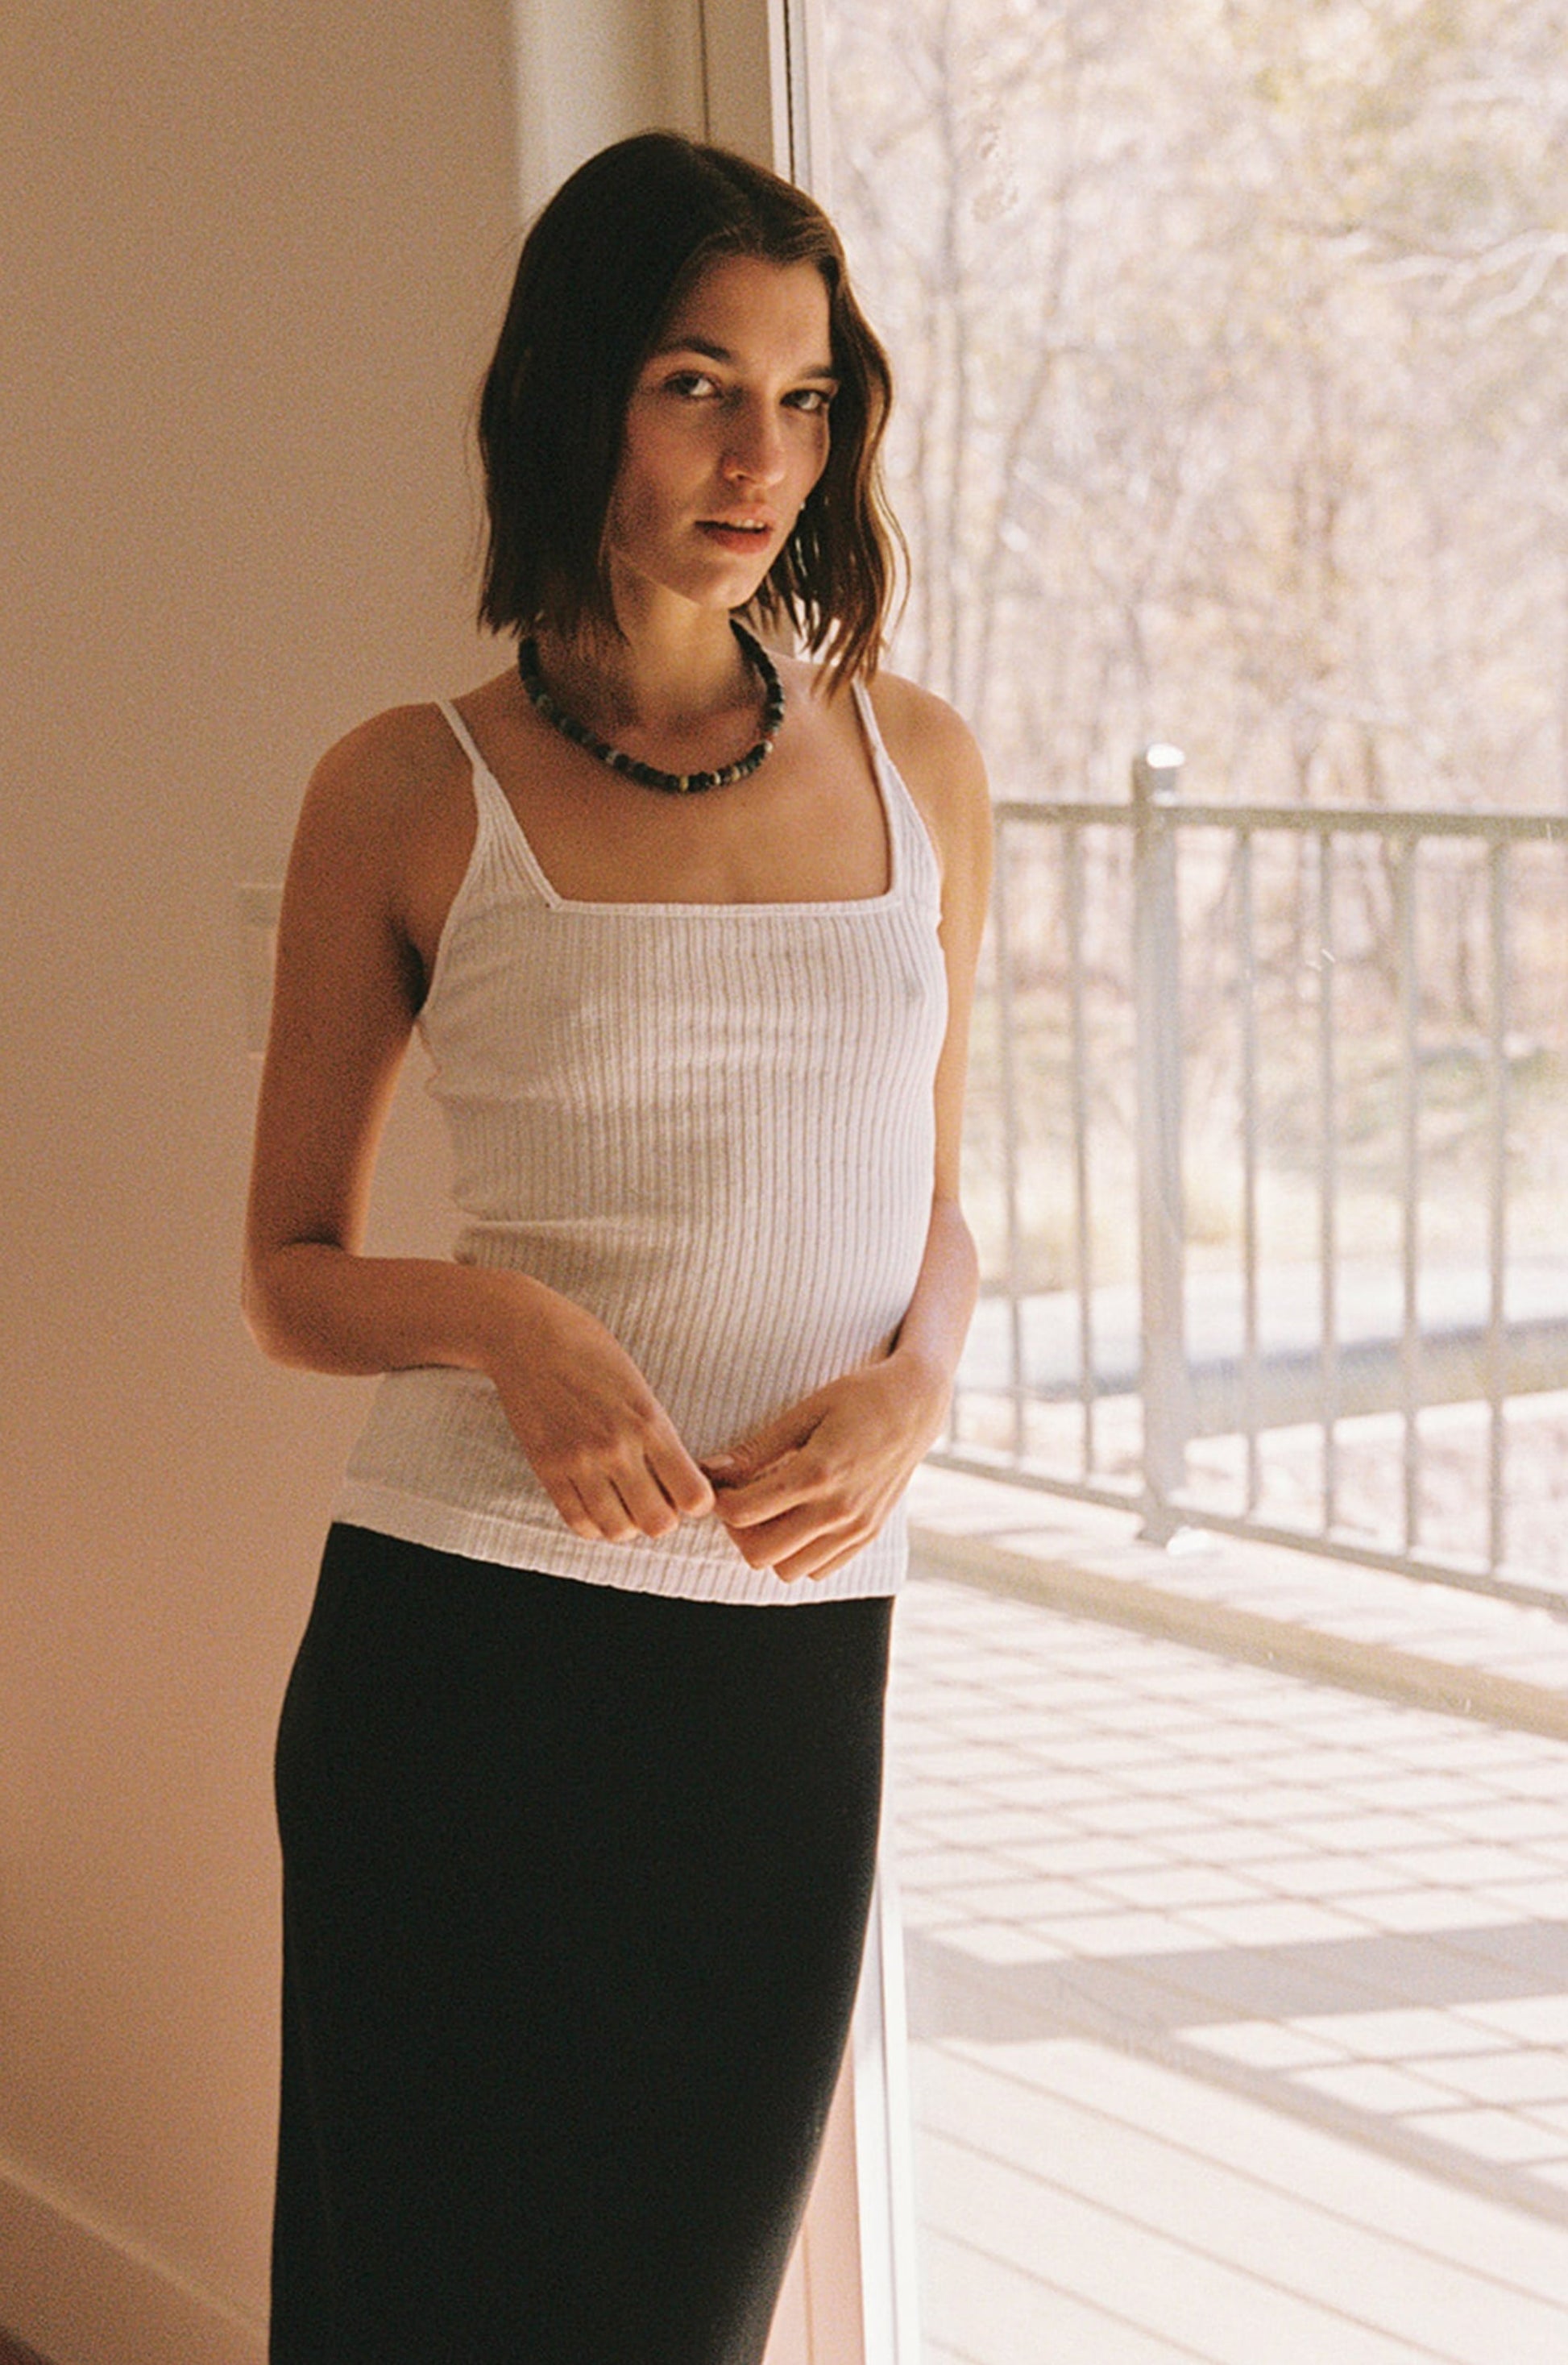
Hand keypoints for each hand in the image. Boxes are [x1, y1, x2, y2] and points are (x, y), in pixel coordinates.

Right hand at [482, 1276, 713, 1543]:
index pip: (694, 1496)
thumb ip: (656, 1430)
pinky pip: (578, 1522)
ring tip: (624, 1503)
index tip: (688, 1491)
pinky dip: (593, 1523)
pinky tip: (597, 1504)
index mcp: (649, 1421)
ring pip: (618, 1531)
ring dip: (627, 1523)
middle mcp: (617, 1447)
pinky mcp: (547, 1469)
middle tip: (656, 1500)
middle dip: (663, 1518)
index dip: (697, 1502)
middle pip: (659, 1525)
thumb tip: (678, 1474)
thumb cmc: (588, 1349)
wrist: (526, 1334)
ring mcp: (579, 1462)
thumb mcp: (638, 1385)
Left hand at [703, 1353, 949, 1583]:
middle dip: (738, 1531)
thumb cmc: (859, 1397)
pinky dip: (800, 1556)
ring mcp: (856, 1528)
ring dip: (768, 1547)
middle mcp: (838, 1510)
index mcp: (817, 1473)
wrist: (917, 1406)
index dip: (719, 1502)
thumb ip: (759, 1447)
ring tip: (768, 1513)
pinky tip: (798, 1522)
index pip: (744, 1513)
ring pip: (788, 1570)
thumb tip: (712, 1469)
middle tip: (740, 1501)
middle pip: (760, 1553)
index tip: (720, 1484)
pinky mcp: (868, 1536)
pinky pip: (820, 1570)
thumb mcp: (807, 1410)